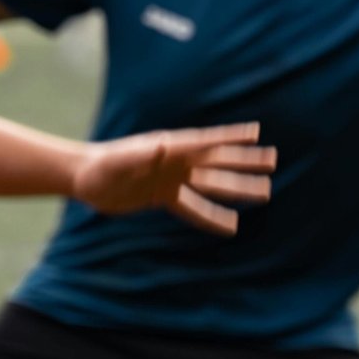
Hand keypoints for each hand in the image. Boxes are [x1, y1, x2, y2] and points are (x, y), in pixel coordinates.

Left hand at [72, 123, 276, 233]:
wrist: (85, 178)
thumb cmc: (101, 166)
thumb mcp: (121, 160)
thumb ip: (143, 154)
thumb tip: (164, 147)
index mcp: (171, 149)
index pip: (208, 142)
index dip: (232, 137)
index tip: (257, 133)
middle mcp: (177, 162)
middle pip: (218, 162)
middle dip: (245, 161)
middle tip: (273, 161)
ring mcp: (173, 180)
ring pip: (213, 184)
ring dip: (237, 188)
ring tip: (264, 190)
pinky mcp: (165, 197)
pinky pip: (195, 208)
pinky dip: (213, 216)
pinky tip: (232, 225)